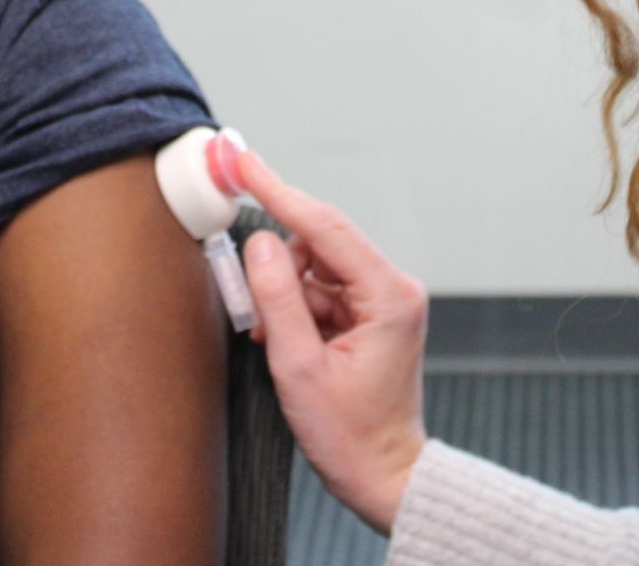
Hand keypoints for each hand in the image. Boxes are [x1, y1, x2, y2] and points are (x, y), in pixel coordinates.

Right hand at [237, 151, 427, 535]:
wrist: (383, 475)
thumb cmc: (350, 435)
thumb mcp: (299, 368)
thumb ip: (277, 299)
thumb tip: (261, 243)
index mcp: (388, 295)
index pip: (325, 226)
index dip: (279, 192)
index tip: (245, 163)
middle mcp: (393, 288)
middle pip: (319, 246)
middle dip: (279, 272)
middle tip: (253, 309)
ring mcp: (383, 300)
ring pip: (314, 269)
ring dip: (286, 297)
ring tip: (277, 343)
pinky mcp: (371, 314)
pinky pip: (321, 291)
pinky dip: (296, 310)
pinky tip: (288, 343)